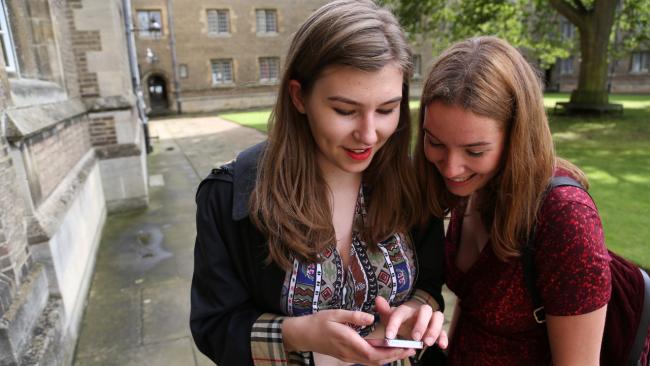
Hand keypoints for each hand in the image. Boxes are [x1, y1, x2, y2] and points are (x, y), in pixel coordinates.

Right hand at [283, 309, 415, 364]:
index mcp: (348, 342)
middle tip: (412, 349)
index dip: (391, 352)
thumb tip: (371, 318)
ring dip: (389, 357)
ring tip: (404, 349)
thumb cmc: (319, 322)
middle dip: (395, 356)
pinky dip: (380, 357)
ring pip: (372, 362)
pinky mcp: (347, 356)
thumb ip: (354, 316)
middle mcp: (349, 353)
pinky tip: (387, 350)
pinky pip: (367, 360)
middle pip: (376, 361)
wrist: (303, 334)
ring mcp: (348, 357)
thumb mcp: (335, 314)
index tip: (405, 346)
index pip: (373, 353)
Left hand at [375, 296, 447, 348]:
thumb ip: (384, 310)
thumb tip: (378, 299)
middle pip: (425, 310)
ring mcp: (431, 319)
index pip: (400, 313)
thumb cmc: (401, 319)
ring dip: (433, 330)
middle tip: (415, 338)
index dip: (394, 324)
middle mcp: (421, 311)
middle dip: (421, 324)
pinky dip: (444, 338)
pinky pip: (444, 331)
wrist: (413, 320)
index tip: (389, 336)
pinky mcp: (439, 329)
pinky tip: (442, 346)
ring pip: (438, 318)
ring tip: (427, 342)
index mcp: (407, 309)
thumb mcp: (391, 315)